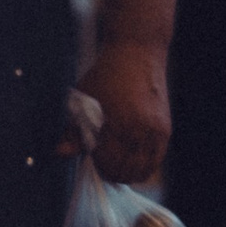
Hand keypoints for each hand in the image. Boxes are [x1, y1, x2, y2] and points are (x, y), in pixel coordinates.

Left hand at [83, 34, 168, 185]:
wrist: (138, 53)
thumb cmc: (107, 76)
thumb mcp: (84, 101)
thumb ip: (73, 131)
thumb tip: (60, 153)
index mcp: (118, 123)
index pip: (109, 163)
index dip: (98, 166)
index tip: (92, 160)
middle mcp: (140, 130)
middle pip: (126, 171)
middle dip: (112, 173)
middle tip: (103, 164)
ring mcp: (156, 131)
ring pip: (143, 170)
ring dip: (129, 172)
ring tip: (117, 164)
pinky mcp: (165, 129)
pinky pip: (156, 159)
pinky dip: (144, 165)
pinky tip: (132, 159)